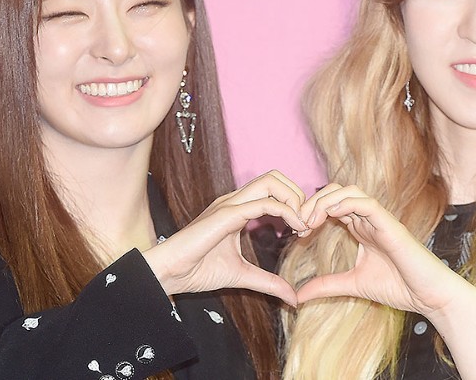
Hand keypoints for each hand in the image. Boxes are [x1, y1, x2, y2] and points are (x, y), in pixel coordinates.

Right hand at [143, 170, 308, 305]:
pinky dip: (285, 211)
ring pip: (271, 181)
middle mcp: (233, 200)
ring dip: (294, 199)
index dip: (294, 204)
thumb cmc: (197, 270)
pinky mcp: (225, 214)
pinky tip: (295, 229)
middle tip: (307, 223)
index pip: (272, 189)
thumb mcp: (242, 276)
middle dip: (298, 195)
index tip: (304, 230)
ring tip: (302, 225)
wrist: (168, 274)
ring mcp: (228, 204)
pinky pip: (262, 203)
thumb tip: (292, 298)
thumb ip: (268, 283)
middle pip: (275, 177)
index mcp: (236, 208)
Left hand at [297, 184, 472, 317]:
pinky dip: (345, 204)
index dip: (311, 212)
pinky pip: (366, 203)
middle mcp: (369, 219)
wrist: (429, 297)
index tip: (297, 231)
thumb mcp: (353, 285)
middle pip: (336, 192)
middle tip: (298, 223)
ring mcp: (381, 219)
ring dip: (325, 200)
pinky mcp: (391, 225)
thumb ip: (327, 286)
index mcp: (362, 228)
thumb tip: (298, 295)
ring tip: (310, 220)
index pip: (331, 206)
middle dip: (313, 202)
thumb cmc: (400, 288)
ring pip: (349, 191)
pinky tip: (330, 215)